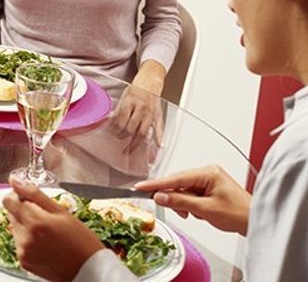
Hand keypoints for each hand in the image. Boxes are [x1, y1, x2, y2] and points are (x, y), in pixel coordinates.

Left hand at [2, 178, 104, 280]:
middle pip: (11, 213)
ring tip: (47, 232)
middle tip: (45, 217)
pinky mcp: (23, 262)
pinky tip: (45, 244)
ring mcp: (23, 251)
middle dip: (24, 210)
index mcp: (34, 221)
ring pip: (15, 228)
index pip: (8, 200)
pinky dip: (28, 240)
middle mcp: (25, 237)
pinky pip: (19, 243)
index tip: (29, 198)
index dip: (18, 196)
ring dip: (26, 226)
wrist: (89, 272)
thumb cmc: (81, 242)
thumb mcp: (61, 211)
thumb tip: (15, 180)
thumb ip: (34, 194)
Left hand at [112, 65, 164, 148]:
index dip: (114, 128)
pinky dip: (158, 138)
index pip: (120, 120)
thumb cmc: (136, 88)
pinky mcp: (158, 115)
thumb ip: (119, 110)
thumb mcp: (124, 96)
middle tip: (118, 138)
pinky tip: (157, 146)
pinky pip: (159, 128)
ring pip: (143, 132)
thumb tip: (110, 121)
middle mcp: (141, 108)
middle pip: (131, 128)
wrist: (150, 80)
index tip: (111, 132)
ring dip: (135, 143)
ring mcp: (150, 113)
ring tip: (129, 149)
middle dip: (123, 136)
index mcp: (130, 102)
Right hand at [135, 165, 250, 233]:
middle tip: (177, 210)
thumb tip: (160, 196)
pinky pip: (190, 194)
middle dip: (175, 198)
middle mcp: (207, 173)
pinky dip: (189, 204)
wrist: (255, 221)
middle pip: (178, 183)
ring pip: (182, 190)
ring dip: (183, 203)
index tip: (140, 187)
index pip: (176, 178)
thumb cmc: (238, 213)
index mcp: (208, 172)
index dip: (156, 184)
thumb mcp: (206, 209)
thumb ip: (180, 201)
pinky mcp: (208, 188)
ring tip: (194, 213)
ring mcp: (208, 180)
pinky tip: (196, 211)